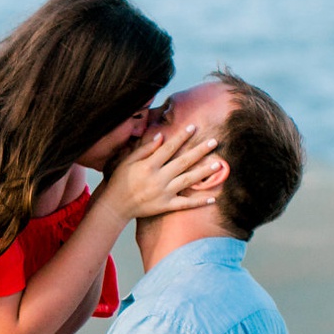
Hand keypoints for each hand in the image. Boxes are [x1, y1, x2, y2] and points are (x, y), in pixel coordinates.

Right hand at [95, 123, 226, 221]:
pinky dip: (199, 202)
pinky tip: (213, 198)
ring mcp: (163, 193)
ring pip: (188, 180)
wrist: (115, 206)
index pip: (169, 147)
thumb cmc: (120, 181)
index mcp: (149, 165)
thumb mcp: (128, 161)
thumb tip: (162, 136)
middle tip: (214, 142)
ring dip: (204, 172)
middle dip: (199, 151)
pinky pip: (185, 204)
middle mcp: (158, 178)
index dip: (182, 137)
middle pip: (183, 162)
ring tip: (218, 165)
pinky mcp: (166, 206)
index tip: (193, 127)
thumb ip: (145, 149)